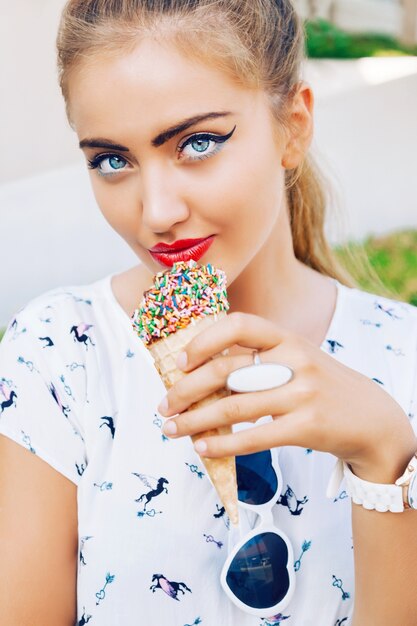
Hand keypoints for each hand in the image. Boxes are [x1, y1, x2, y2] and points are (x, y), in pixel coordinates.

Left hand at [158, 313, 416, 482]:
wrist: (372, 419)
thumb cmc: (321, 387)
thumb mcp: (297, 359)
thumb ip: (259, 360)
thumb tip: (201, 374)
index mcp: (288, 338)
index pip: (239, 325)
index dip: (204, 340)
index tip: (181, 361)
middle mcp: (295, 360)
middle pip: (226, 370)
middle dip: (186, 389)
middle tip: (164, 406)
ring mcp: (302, 393)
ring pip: (233, 407)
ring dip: (194, 420)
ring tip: (172, 429)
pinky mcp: (307, 426)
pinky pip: (254, 437)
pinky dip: (222, 444)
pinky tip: (202, 448)